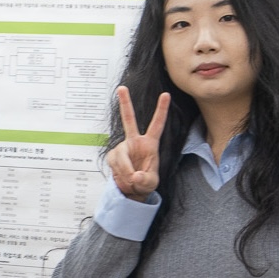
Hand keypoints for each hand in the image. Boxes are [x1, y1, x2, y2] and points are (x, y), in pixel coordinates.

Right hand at [105, 86, 170, 200]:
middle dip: (125, 103)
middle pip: (128, 119)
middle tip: (122, 88)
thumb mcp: (151, 184)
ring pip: (121, 156)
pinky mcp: (113, 155)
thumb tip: (135, 176)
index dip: (161, 110)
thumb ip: (146, 180)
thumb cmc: (145, 182)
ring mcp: (122, 147)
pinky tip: (124, 178)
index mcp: (150, 143)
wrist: (131, 189)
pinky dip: (120, 174)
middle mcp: (134, 141)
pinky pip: (115, 164)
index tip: (166, 94)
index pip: (157, 124)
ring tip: (132, 180)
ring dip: (126, 171)